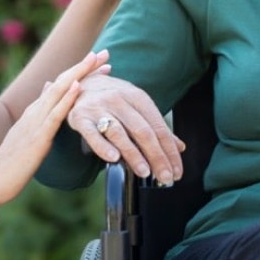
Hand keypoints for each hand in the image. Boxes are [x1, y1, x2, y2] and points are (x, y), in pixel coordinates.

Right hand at [0, 51, 108, 204]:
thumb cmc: (12, 164)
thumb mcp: (28, 135)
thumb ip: (39, 115)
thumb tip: (48, 91)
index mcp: (34, 112)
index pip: (60, 85)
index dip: (80, 72)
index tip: (98, 61)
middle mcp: (35, 111)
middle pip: (62, 82)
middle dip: (84, 66)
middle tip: (104, 52)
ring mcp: (35, 122)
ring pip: (59, 91)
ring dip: (79, 74)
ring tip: (95, 59)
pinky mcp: (38, 137)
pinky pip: (55, 115)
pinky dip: (67, 98)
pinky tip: (79, 87)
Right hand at [67, 73, 184, 184]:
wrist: (80, 82)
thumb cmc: (113, 98)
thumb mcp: (136, 105)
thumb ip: (156, 127)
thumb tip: (179, 147)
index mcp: (137, 96)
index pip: (158, 127)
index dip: (169, 151)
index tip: (176, 171)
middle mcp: (119, 99)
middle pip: (142, 131)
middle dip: (157, 156)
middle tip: (165, 177)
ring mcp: (99, 108)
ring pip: (119, 133)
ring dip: (134, 155)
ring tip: (145, 172)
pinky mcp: (80, 117)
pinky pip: (92, 134)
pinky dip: (103, 147)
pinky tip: (113, 159)